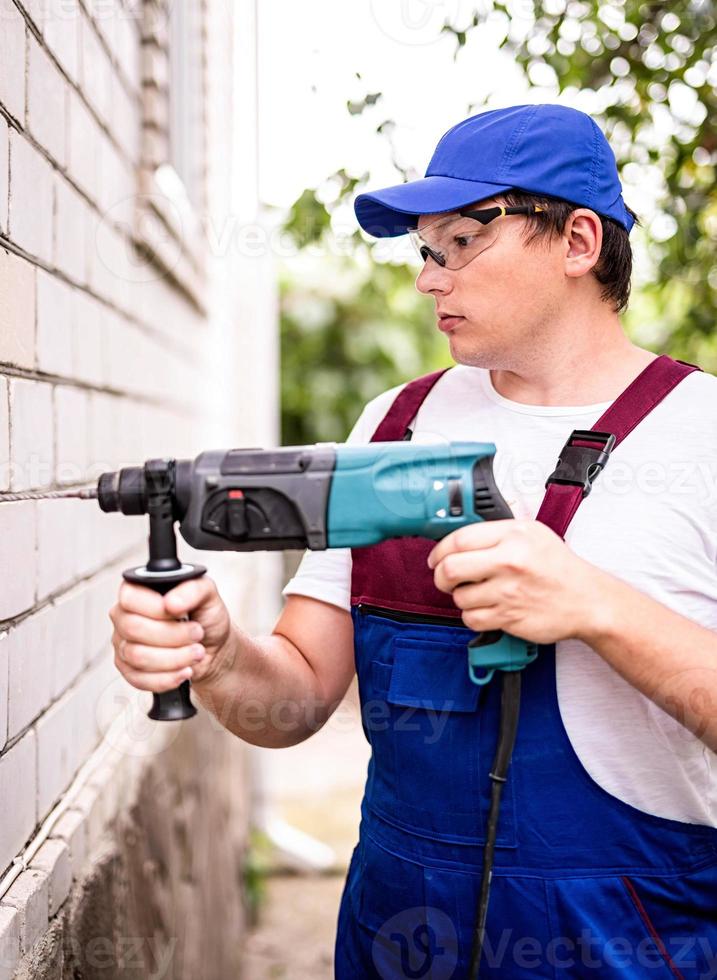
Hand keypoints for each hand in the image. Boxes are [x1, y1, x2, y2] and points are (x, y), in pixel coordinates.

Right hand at [110, 577, 234, 692]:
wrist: (213, 647)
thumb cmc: (205, 617)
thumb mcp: (208, 594)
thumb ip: (192, 589)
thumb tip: (171, 602)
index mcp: (138, 592)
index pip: (130, 598)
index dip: (157, 609)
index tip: (182, 613)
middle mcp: (125, 617)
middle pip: (133, 628)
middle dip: (172, 635)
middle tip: (197, 633)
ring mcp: (124, 645)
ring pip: (137, 656)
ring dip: (175, 658)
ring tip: (196, 652)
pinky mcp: (129, 671)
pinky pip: (139, 679)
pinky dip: (168, 678)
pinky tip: (185, 670)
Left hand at [427, 519, 600, 644]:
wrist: (587, 600)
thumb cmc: (559, 568)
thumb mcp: (533, 533)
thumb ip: (497, 532)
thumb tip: (458, 538)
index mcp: (513, 535)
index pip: (459, 538)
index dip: (440, 550)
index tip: (436, 558)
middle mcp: (510, 561)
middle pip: (450, 569)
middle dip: (440, 577)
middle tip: (445, 579)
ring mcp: (508, 591)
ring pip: (459, 597)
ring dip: (462, 598)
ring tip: (478, 593)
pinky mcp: (509, 616)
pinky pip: (472, 619)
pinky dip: (474, 616)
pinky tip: (487, 608)